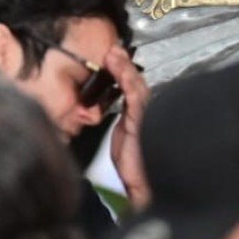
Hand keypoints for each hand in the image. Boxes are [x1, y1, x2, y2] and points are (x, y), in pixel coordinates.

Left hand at [104, 45, 150, 207]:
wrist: (142, 188)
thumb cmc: (132, 171)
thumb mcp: (117, 143)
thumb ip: (112, 125)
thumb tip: (93, 114)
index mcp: (135, 118)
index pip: (129, 89)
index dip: (121, 73)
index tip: (111, 58)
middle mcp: (143, 115)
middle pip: (135, 83)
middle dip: (123, 65)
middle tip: (112, 49)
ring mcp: (145, 117)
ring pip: (136, 86)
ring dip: (124, 69)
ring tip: (114, 54)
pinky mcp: (144, 122)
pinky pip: (136, 97)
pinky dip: (128, 81)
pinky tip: (120, 69)